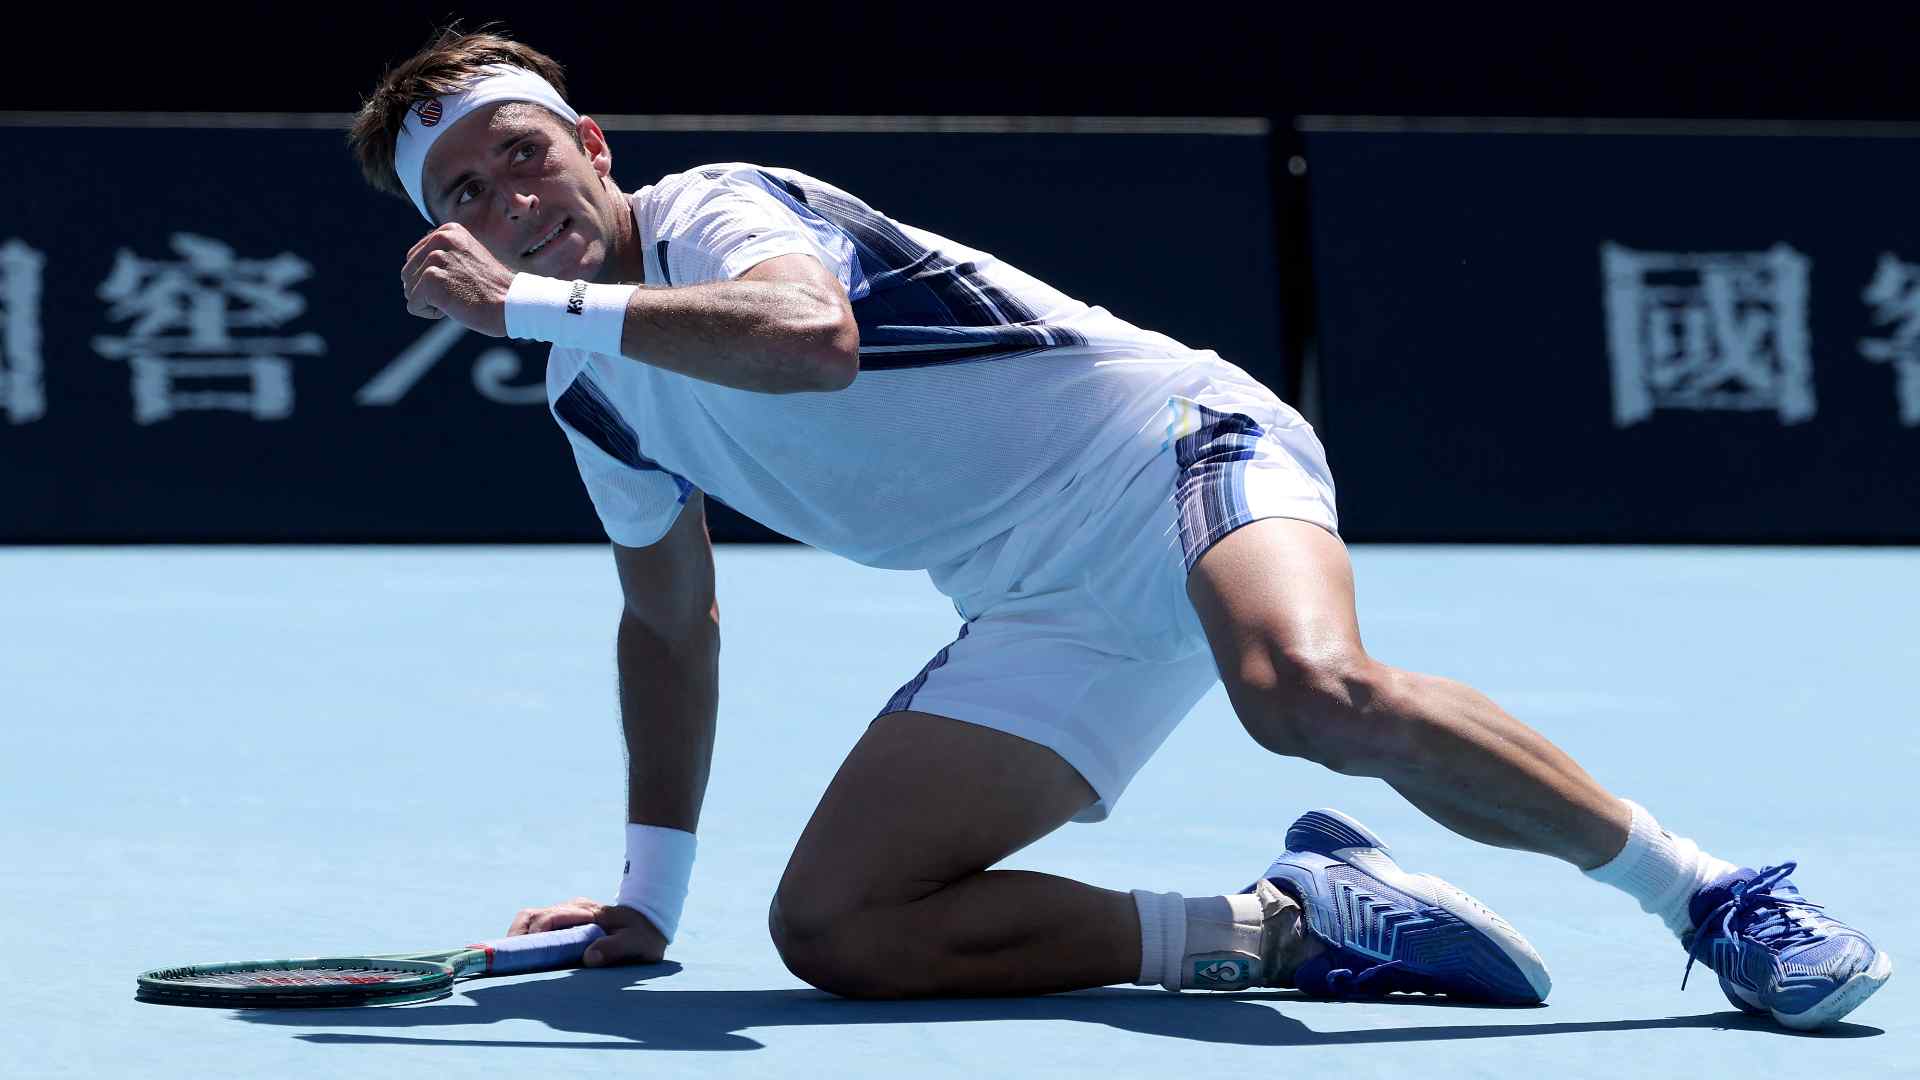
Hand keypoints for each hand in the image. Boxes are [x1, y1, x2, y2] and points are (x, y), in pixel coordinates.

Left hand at [400, 223, 512, 336]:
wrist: (514, 304)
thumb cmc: (493, 289)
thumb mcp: (468, 258)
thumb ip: (442, 254)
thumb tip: (412, 264)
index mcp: (448, 230)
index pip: (414, 259)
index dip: (436, 278)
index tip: (464, 280)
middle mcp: (439, 239)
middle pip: (407, 274)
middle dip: (430, 290)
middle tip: (462, 290)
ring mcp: (435, 259)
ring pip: (409, 290)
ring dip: (432, 301)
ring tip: (461, 297)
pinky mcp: (431, 280)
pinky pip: (413, 306)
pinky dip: (432, 313)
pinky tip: (456, 306)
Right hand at [507, 896, 667, 965]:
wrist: (651, 921)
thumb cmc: (644, 935)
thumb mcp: (638, 943)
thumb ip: (616, 948)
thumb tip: (589, 957)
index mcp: (587, 912)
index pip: (551, 918)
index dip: (533, 934)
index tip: (519, 952)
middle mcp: (572, 908)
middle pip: (533, 916)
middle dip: (516, 936)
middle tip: (505, 961)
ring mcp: (566, 913)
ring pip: (530, 918)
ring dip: (516, 936)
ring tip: (507, 959)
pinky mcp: (563, 921)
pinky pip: (535, 924)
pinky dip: (522, 937)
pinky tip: (518, 955)